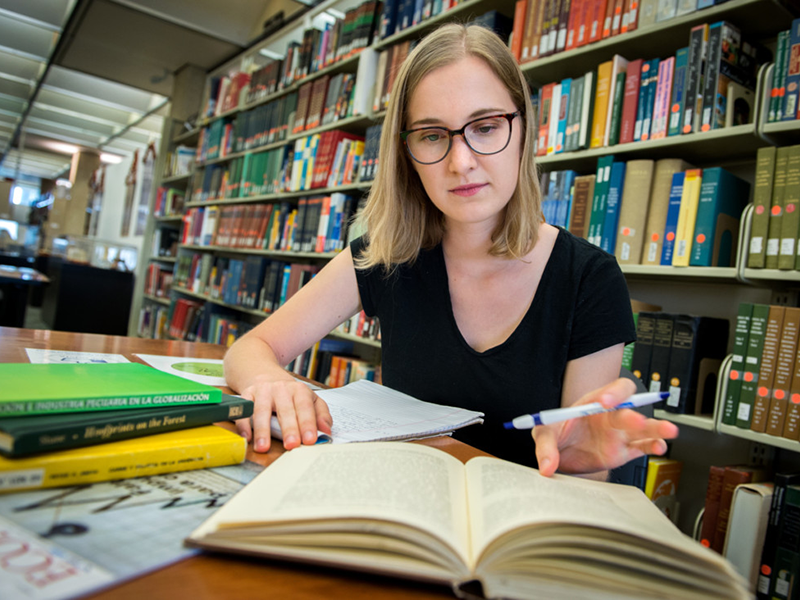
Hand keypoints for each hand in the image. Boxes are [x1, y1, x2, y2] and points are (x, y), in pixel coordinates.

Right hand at [234, 376, 332, 452]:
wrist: (265, 375)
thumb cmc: (290, 394)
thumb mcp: (310, 399)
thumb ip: (321, 414)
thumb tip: (327, 431)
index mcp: (299, 390)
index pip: (305, 408)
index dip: (308, 424)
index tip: (310, 440)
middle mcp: (281, 389)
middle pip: (285, 410)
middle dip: (289, 429)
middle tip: (292, 445)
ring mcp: (263, 391)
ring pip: (262, 410)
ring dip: (262, 430)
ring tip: (263, 447)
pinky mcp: (247, 394)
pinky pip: (244, 410)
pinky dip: (243, 424)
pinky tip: (246, 437)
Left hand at [532, 378, 678, 476]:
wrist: (561, 455)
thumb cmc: (556, 435)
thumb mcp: (544, 434)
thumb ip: (545, 447)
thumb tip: (546, 465)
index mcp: (593, 403)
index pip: (610, 391)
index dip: (612, 393)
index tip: (605, 403)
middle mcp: (610, 417)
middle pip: (630, 409)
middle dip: (634, 415)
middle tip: (635, 422)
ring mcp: (618, 434)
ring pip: (642, 428)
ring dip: (656, 428)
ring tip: (669, 432)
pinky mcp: (623, 452)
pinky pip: (642, 447)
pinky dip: (652, 446)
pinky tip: (660, 447)